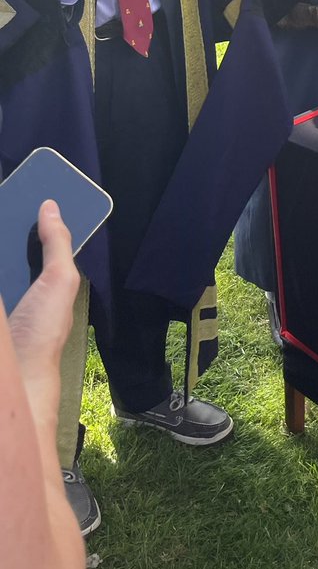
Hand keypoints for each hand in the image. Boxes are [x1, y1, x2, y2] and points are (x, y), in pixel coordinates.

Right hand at [9, 201, 79, 435]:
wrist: (14, 381)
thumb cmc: (42, 330)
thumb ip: (57, 242)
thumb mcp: (60, 280)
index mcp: (37, 275)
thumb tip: (51, 204)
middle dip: (5, 221)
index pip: (27, 236)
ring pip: (0, 261)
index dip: (21, 214)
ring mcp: (2, 294)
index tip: (16, 188)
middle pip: (5, 245)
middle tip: (2, 193)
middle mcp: (12, 282)